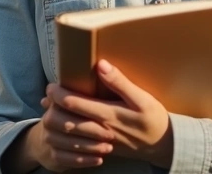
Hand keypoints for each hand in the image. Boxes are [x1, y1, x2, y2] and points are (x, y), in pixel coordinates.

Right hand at [20, 91, 115, 171]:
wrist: (47, 144)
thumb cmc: (75, 116)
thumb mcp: (83, 100)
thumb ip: (94, 85)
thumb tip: (102, 64)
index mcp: (58, 102)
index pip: (62, 99)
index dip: (75, 102)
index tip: (101, 113)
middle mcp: (50, 119)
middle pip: (66, 123)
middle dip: (87, 129)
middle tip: (109, 134)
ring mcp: (49, 138)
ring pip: (67, 142)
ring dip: (88, 145)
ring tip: (108, 147)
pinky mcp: (53, 156)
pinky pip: (66, 159)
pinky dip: (83, 159)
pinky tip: (99, 159)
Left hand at [46, 60, 174, 167]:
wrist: (164, 146)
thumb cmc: (154, 118)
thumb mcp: (142, 98)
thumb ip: (119, 82)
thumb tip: (100, 64)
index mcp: (108, 114)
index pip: (74, 103)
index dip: (58, 93)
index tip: (51, 85)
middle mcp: (100, 130)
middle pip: (66, 120)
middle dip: (53, 107)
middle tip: (47, 94)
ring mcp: (100, 141)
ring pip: (69, 133)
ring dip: (57, 120)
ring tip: (51, 107)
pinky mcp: (102, 147)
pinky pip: (79, 142)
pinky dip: (68, 132)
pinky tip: (66, 123)